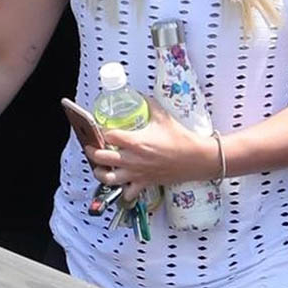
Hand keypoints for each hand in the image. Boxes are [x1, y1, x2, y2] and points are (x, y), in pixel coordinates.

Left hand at [86, 99, 217, 204]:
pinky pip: (127, 193)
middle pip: (100, 158)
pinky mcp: (144, 183)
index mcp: (136, 141)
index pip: (108, 136)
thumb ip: (148, 104)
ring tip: (99, 167)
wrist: (196, 158)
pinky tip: (121, 183)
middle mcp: (133, 159)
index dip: (100, 131)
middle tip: (91, 146)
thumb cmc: (181, 138)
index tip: (99, 128)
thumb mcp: (162, 116)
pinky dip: (121, 190)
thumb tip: (138, 95)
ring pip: (108, 179)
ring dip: (100, 173)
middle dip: (92, 152)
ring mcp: (137, 173)